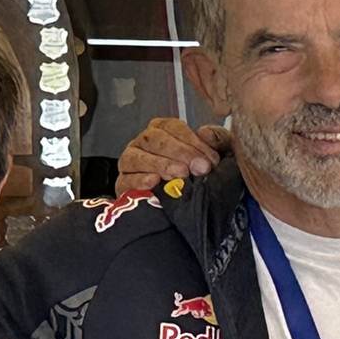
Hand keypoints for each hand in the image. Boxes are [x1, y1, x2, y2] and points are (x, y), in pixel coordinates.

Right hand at [114, 119, 228, 196]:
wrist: (183, 211)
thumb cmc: (197, 176)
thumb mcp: (213, 156)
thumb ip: (217, 140)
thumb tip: (206, 133)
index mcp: (163, 131)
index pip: (173, 127)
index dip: (192, 141)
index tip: (210, 159)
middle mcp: (143, 142)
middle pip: (154, 139)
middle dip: (179, 152)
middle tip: (198, 168)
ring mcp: (130, 162)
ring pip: (137, 156)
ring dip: (161, 164)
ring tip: (180, 175)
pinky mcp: (122, 184)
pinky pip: (126, 179)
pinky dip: (139, 179)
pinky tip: (154, 182)